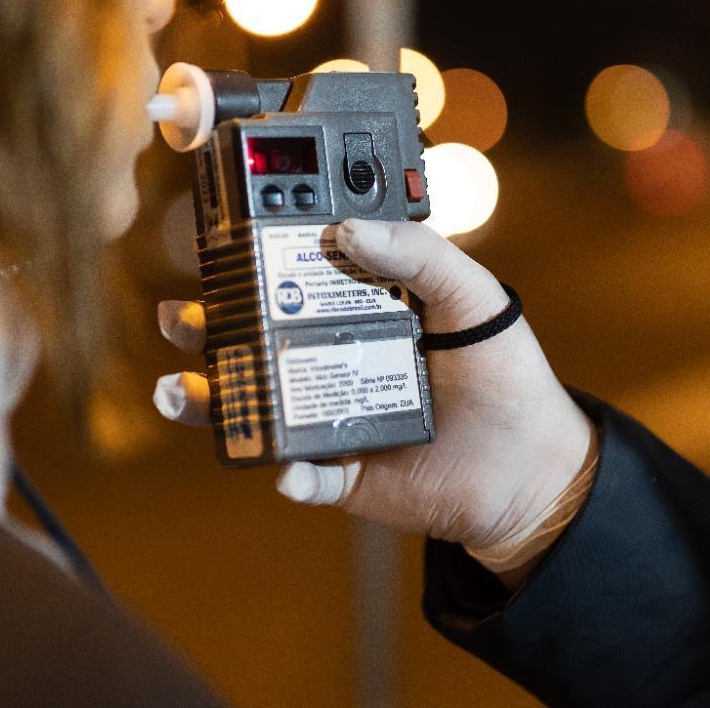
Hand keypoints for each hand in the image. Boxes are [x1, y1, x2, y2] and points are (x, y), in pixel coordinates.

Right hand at [154, 219, 593, 581]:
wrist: (533, 466)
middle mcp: (330, 357)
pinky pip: (305, 477)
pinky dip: (292, 477)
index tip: (217, 238)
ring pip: (255, 407)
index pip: (293, 277)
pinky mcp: (343, 472)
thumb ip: (420, 252)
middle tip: (180, 313)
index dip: (251, 260)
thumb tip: (347, 231)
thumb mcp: (473, 294)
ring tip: (176, 390)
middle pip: (253, 339)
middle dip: (205, 327)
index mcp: (356, 309)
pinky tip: (288, 472)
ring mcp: (330, 416)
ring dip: (209, 402)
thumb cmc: (502, 370)